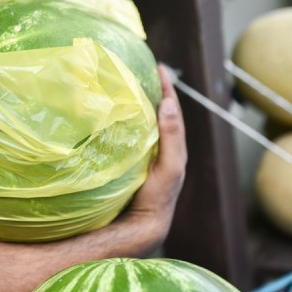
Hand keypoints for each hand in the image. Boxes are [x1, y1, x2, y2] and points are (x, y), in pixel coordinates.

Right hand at [122, 64, 186, 238]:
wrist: (142, 224)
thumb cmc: (157, 197)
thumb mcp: (168, 166)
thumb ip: (170, 138)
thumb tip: (168, 104)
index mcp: (174, 145)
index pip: (171, 109)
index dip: (166, 88)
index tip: (158, 67)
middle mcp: (161, 146)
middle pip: (159, 111)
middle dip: (153, 90)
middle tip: (143, 70)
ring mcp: (147, 153)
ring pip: (146, 121)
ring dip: (141, 103)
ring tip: (130, 84)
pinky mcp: (132, 160)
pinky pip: (134, 133)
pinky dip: (130, 118)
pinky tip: (117, 114)